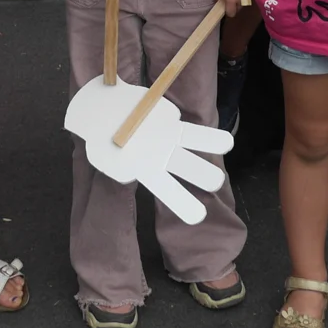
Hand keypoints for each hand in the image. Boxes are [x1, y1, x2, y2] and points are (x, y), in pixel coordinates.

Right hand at [64, 78, 232, 225]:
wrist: (100, 110)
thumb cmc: (100, 139)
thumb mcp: (103, 155)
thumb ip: (116, 162)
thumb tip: (127, 169)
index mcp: (147, 171)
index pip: (167, 191)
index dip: (183, 203)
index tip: (199, 216)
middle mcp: (163, 157)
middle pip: (188, 169)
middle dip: (203, 174)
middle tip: (215, 181)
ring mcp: (169, 137)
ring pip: (194, 142)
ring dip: (211, 144)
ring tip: (227, 145)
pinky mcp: (171, 118)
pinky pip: (185, 124)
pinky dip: (195, 129)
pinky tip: (210, 136)